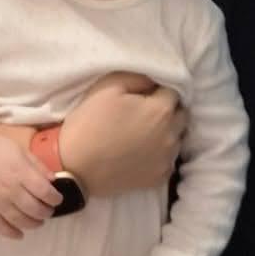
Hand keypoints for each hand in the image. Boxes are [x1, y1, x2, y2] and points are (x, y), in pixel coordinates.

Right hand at [0, 123, 59, 237]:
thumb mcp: (21, 151)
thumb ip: (38, 167)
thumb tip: (54, 181)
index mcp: (20, 172)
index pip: (44, 192)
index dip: (55, 198)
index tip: (57, 199)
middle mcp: (9, 189)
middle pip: (34, 209)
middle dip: (46, 212)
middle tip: (48, 210)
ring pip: (20, 221)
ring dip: (33, 224)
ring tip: (38, 221)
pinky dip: (12, 233)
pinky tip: (20, 234)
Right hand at [61, 73, 185, 195]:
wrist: (74, 167)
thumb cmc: (89, 123)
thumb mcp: (107, 87)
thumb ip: (137, 77)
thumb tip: (153, 80)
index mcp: (161, 111)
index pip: (173, 91)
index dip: (157, 90)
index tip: (142, 94)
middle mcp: (172, 135)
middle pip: (180, 115)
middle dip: (167, 110)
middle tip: (143, 112)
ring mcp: (167, 159)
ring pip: (177, 138)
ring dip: (166, 132)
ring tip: (141, 133)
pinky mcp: (159, 178)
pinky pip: (168, 160)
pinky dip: (160, 154)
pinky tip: (140, 152)